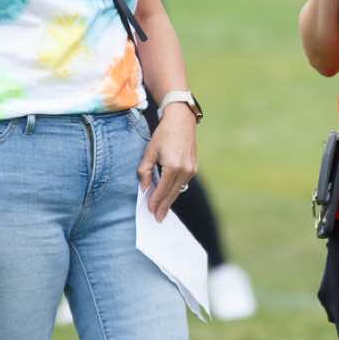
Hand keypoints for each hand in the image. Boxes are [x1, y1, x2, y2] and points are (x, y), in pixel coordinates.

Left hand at [137, 106, 197, 221]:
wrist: (182, 121)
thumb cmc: (163, 134)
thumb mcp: (149, 151)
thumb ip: (145, 170)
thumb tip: (144, 187)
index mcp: (172, 166)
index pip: (162, 190)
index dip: (155, 202)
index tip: (150, 212)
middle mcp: (184, 170)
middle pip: (172, 194)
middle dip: (164, 207)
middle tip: (158, 218)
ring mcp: (191, 170)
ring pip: (178, 190)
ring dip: (170, 200)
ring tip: (162, 210)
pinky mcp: (194, 168)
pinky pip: (183, 184)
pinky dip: (175, 191)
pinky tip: (169, 196)